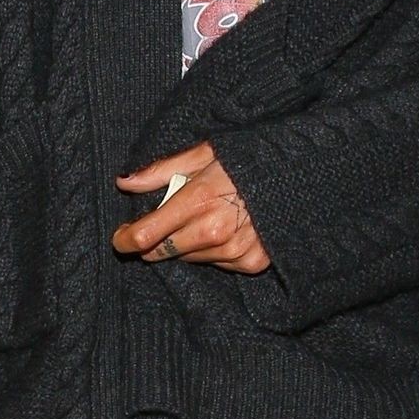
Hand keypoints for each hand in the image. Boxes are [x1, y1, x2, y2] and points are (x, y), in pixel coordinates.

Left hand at [112, 141, 270, 272]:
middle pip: (163, 252)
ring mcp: (235, 250)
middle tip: (153, 228)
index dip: (126, 239)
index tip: (120, 237)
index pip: (147, 234)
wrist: (298, 176)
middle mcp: (215, 231)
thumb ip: (160, 171)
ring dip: (185, 245)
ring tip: (201, 219)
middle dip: (152, 242)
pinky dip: (213, 252)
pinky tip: (223, 231)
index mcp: (198, 200)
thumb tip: (124, 182)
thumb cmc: (246, 161)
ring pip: (189, 259)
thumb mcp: (203, 154)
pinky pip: (217, 264)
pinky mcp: (252, 263)